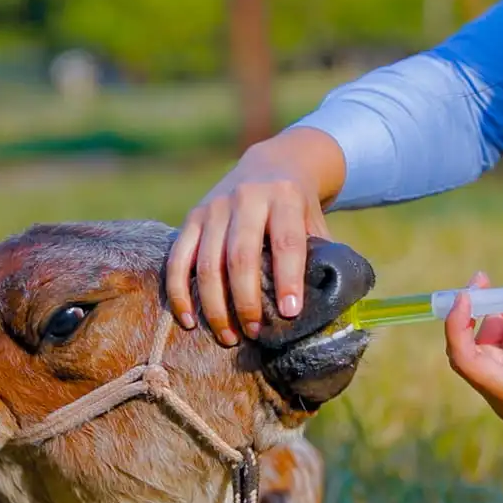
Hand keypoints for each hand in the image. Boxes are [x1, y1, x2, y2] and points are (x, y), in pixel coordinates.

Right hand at [165, 127, 345, 345]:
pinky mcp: (192, 217)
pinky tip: (190, 321)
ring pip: (207, 264)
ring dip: (215, 306)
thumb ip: (319, 256)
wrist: (271, 164)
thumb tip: (325, 308)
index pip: (286, 242)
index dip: (288, 280)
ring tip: (229, 338)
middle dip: (247, 301)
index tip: (289, 313)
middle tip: (255, 333)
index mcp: (284, 196)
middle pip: (241, 257)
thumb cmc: (298, 209)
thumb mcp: (315, 221)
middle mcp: (246, 197)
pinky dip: (180, 293)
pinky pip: (177, 260)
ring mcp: (214, 207)